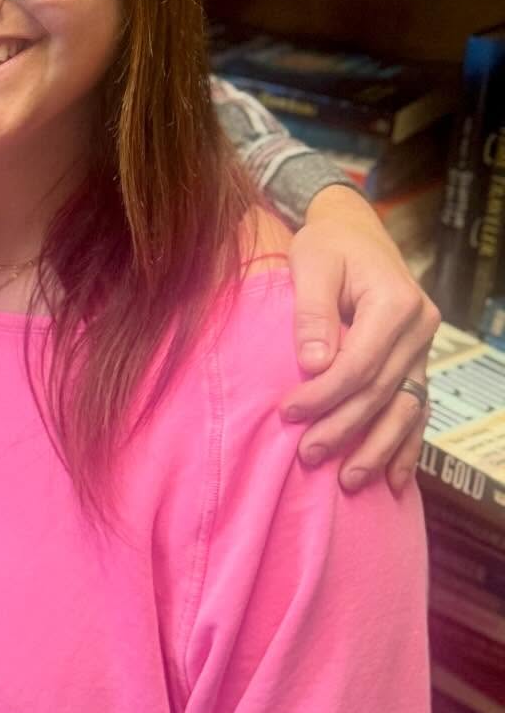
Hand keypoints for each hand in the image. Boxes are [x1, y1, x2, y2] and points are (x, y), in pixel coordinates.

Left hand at [283, 183, 439, 494]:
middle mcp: (420, 328)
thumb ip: (312, 314)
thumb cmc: (327, 245)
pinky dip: (406, 444)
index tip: (288, 414)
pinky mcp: (418, 360)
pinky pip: (418, 408)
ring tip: (349, 481)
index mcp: (395, 303)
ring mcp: (424, 347)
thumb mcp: (311, 264)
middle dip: (344, 428)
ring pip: (406, 409)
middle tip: (308, 456)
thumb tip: (313, 365)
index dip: (325, 394)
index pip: (360, 364)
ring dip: (378, 449)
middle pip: (381, 392)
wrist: (355, 231)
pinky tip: (393, 479)